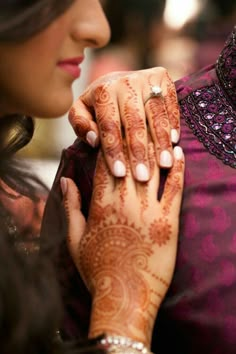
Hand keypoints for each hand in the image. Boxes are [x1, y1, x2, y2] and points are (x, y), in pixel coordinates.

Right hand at [61, 142, 183, 347]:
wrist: (125, 296)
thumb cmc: (98, 270)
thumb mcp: (75, 239)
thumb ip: (71, 206)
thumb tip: (66, 180)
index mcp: (101, 204)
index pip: (105, 163)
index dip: (109, 142)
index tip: (112, 127)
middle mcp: (125, 201)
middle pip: (129, 159)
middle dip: (132, 135)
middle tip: (136, 116)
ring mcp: (149, 210)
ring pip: (152, 168)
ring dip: (155, 145)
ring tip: (158, 126)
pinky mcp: (169, 221)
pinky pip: (176, 188)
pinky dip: (179, 168)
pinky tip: (179, 152)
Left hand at [69, 67, 179, 181]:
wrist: (118, 79)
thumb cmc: (98, 103)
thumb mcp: (81, 110)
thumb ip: (80, 124)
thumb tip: (94, 139)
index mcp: (103, 90)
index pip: (109, 125)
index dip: (114, 150)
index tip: (119, 173)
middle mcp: (126, 82)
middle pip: (134, 122)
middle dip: (139, 152)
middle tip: (143, 177)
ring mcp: (146, 78)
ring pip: (156, 114)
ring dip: (161, 141)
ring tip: (164, 164)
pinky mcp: (163, 78)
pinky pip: (171, 103)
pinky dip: (173, 122)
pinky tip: (174, 142)